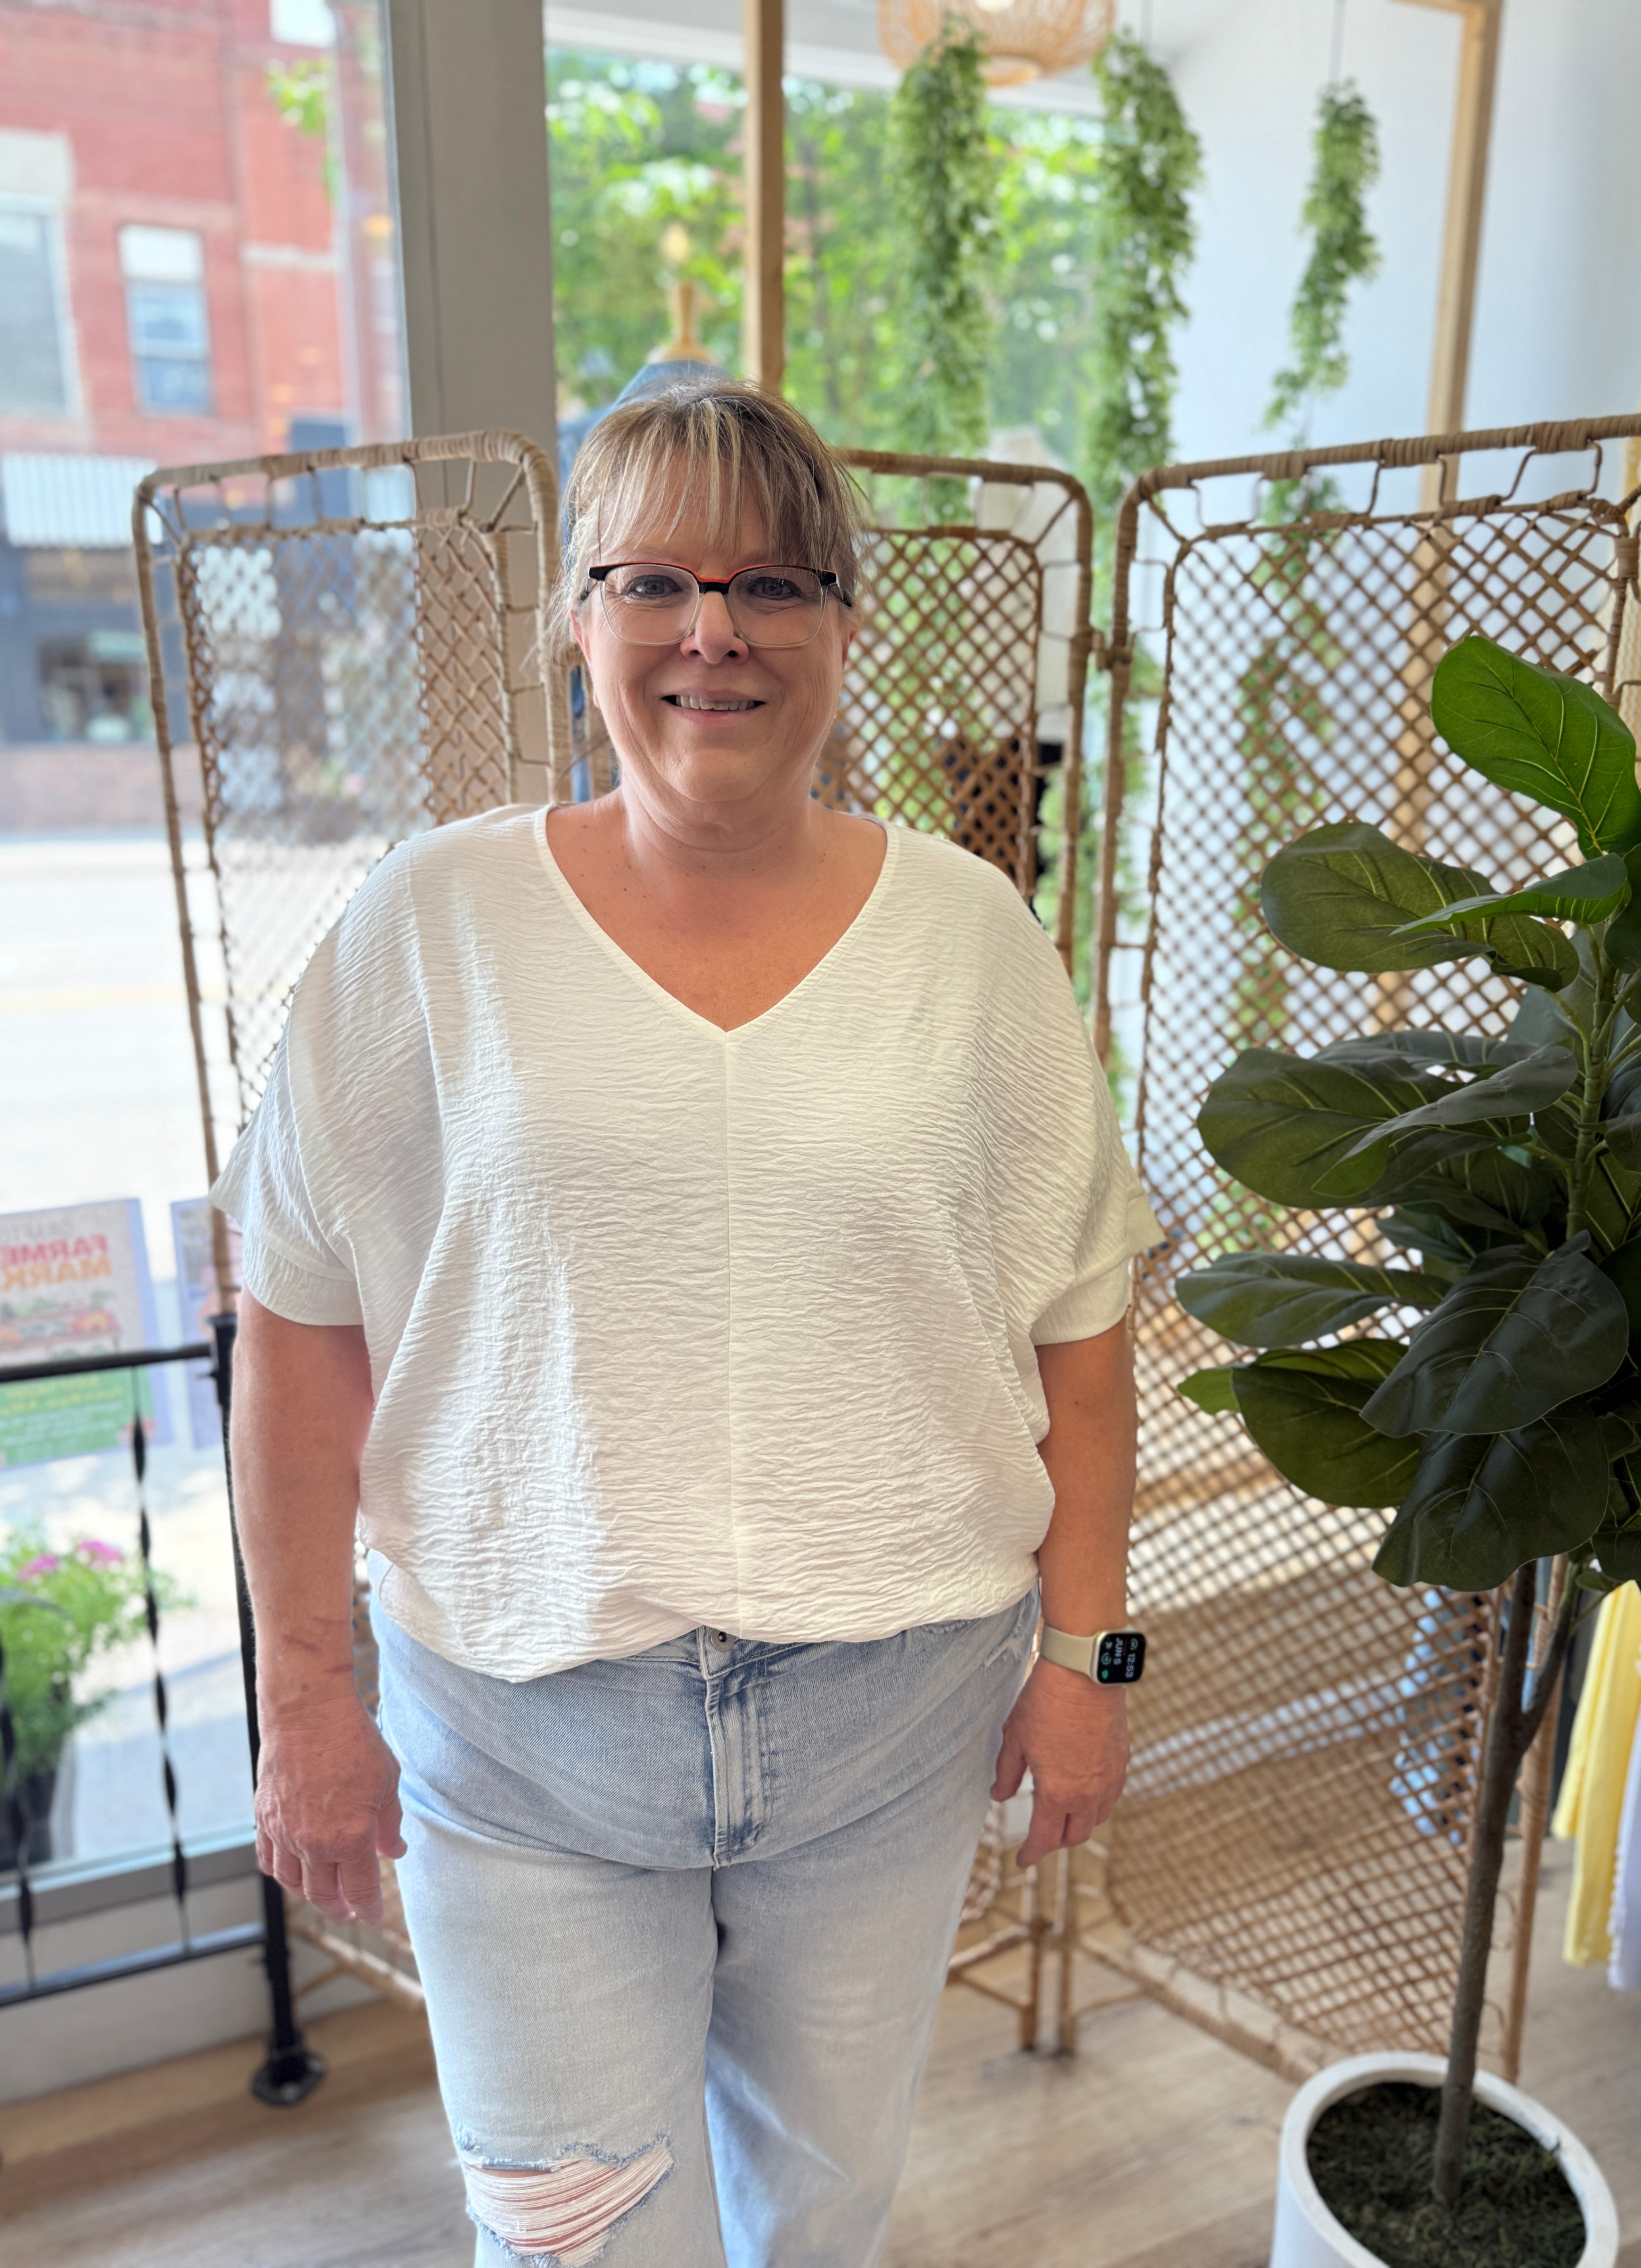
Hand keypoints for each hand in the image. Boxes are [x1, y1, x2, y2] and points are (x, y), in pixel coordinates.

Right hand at [255, 1701, 406, 1925]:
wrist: (308, 1713)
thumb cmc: (352, 1741)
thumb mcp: (387, 1782)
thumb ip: (389, 1824)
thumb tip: (393, 1851)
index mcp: (350, 1838)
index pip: (360, 1889)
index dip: (369, 1909)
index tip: (374, 1918)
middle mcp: (313, 1843)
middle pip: (324, 1894)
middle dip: (338, 1908)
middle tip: (347, 1912)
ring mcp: (284, 1833)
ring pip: (293, 1882)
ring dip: (309, 1895)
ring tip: (322, 1896)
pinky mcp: (264, 1818)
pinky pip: (268, 1859)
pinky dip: (279, 1872)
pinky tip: (289, 1872)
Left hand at [991, 1660, 1129, 1869]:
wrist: (1084, 1672)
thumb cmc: (1046, 1702)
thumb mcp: (1015, 1739)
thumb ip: (1007, 1773)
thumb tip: (998, 1795)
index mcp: (1058, 1793)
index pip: (1045, 1838)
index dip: (1031, 1853)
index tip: (1022, 1859)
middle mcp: (1088, 1793)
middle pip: (1075, 1835)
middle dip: (1056, 1841)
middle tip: (1040, 1836)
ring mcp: (1110, 1779)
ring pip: (1097, 1818)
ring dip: (1079, 1824)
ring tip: (1062, 1814)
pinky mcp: (1122, 1761)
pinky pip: (1111, 1796)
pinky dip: (1097, 1803)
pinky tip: (1085, 1792)